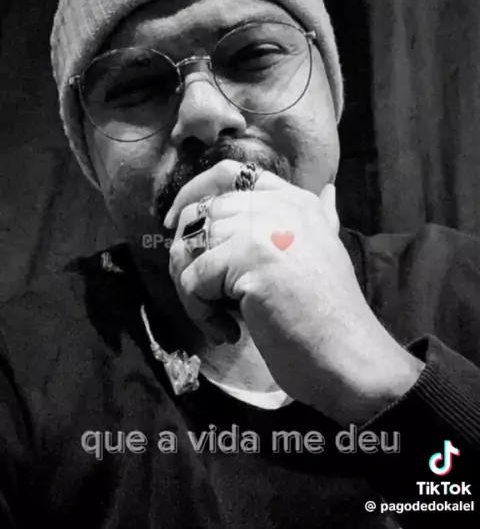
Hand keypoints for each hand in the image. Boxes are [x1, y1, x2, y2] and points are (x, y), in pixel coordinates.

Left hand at [165, 160, 422, 423]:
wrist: (348, 356)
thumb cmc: (331, 317)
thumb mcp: (327, 252)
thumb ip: (320, 218)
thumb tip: (328, 191)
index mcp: (296, 201)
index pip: (229, 173)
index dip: (194, 192)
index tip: (174, 226)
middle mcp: (278, 206)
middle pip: (200, 213)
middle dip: (187, 258)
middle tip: (204, 297)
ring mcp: (263, 230)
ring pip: (190, 247)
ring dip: (192, 290)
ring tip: (218, 318)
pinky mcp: (248, 260)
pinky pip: (192, 279)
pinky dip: (199, 312)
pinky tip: (227, 332)